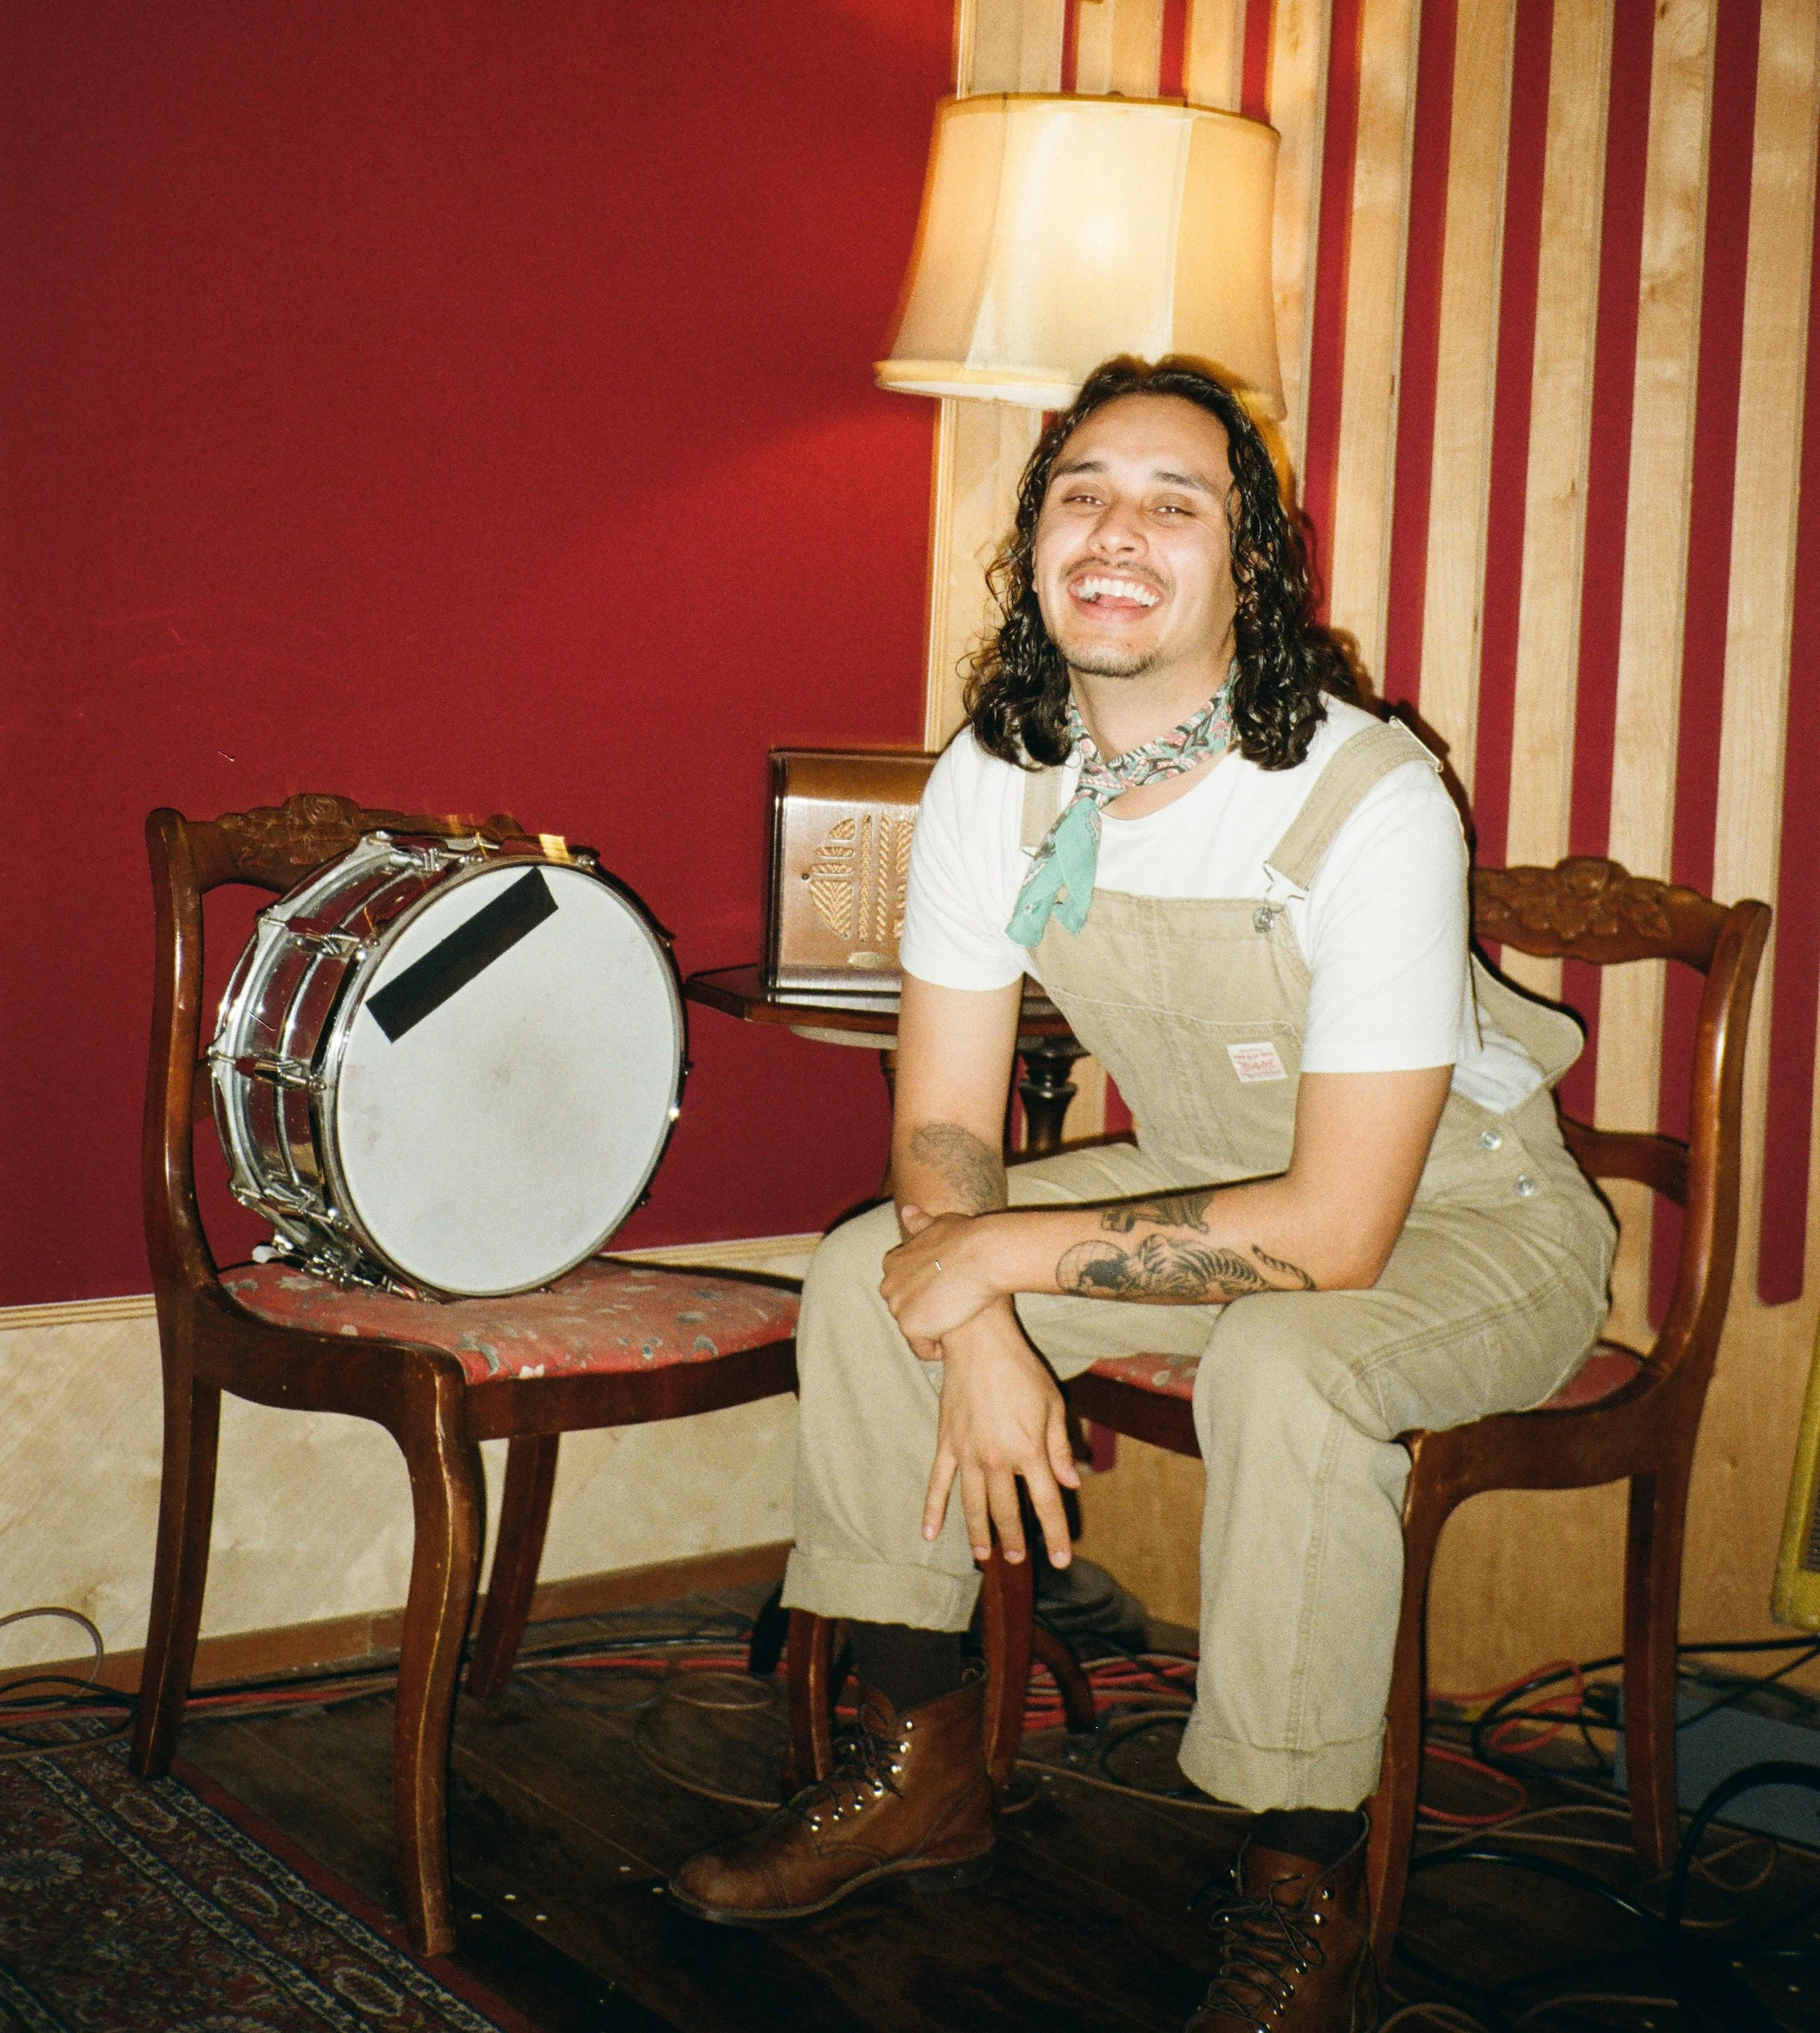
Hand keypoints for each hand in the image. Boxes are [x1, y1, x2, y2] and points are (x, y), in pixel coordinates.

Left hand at [880, 1205, 1007, 1354]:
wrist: (982, 1255)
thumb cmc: (967, 1238)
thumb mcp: (939, 1225)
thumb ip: (920, 1225)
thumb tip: (906, 1210)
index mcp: (893, 1263)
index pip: (903, 1288)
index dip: (927, 1292)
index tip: (948, 1289)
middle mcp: (888, 1285)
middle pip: (906, 1310)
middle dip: (927, 1311)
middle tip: (955, 1304)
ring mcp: (897, 1307)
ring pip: (914, 1330)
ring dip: (933, 1329)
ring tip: (958, 1318)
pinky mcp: (910, 1326)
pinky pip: (921, 1348)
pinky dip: (937, 1348)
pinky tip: (955, 1335)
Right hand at [921, 1304, 1079, 1567]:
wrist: (978, 1341)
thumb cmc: (1021, 1369)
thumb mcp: (1052, 1404)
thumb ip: (1060, 1447)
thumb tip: (1071, 1483)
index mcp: (1029, 1450)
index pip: (1046, 1503)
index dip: (1055, 1534)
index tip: (1059, 1560)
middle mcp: (997, 1458)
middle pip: (1007, 1511)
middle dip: (1015, 1539)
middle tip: (1018, 1559)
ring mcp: (967, 1453)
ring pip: (973, 1505)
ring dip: (980, 1533)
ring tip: (985, 1554)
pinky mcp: (946, 1444)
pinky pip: (938, 1483)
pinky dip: (933, 1510)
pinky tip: (929, 1534)